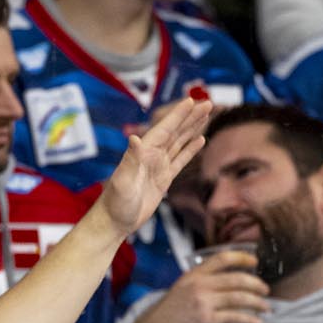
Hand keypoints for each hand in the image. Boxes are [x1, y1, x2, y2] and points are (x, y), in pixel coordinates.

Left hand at [97, 96, 213, 239]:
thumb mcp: (123, 182)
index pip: (165, 129)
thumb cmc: (115, 203)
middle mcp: (152, 155)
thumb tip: (134, 138)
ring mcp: (158, 166)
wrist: (115, 221)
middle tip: (208, 103)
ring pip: (179, 142)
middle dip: (191, 117)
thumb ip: (130, 160)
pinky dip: (190, 149)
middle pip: (175, 131)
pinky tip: (200, 140)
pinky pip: (180, 160)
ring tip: (206, 115)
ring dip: (192, 129)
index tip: (191, 101)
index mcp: (144, 152)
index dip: (178, 115)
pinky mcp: (164, 179)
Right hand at [129, 247, 269, 322]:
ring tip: (266, 308)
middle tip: (266, 290)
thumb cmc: (168, 316)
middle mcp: (199, 285)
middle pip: (236, 278)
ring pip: (239, 298)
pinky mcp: (206, 321)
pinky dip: (250, 321)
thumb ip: (201, 286)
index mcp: (193, 275)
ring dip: (258, 303)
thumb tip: (226, 288)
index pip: (221, 258)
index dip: (241, 257)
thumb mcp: (182, 291)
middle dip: (256, 284)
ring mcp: (203, 303)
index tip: (255, 261)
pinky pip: (235, 318)